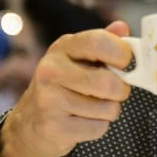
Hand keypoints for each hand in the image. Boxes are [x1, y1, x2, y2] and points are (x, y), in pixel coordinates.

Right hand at [0, 21, 132, 156]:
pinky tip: (82, 121)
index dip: (122, 53)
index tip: (127, 64)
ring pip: (107, 108)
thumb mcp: (79, 58)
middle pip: (107, 82)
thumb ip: (103, 42)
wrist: (28, 124)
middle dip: (121, 90)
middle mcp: (51, 70)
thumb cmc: (63, 85)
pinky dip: (98, 127)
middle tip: (116, 91)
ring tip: (94, 107)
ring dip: (110, 111)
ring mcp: (49, 99)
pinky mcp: (53, 127)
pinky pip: (98, 128)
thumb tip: (122, 28)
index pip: (99, 42)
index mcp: (63, 47)